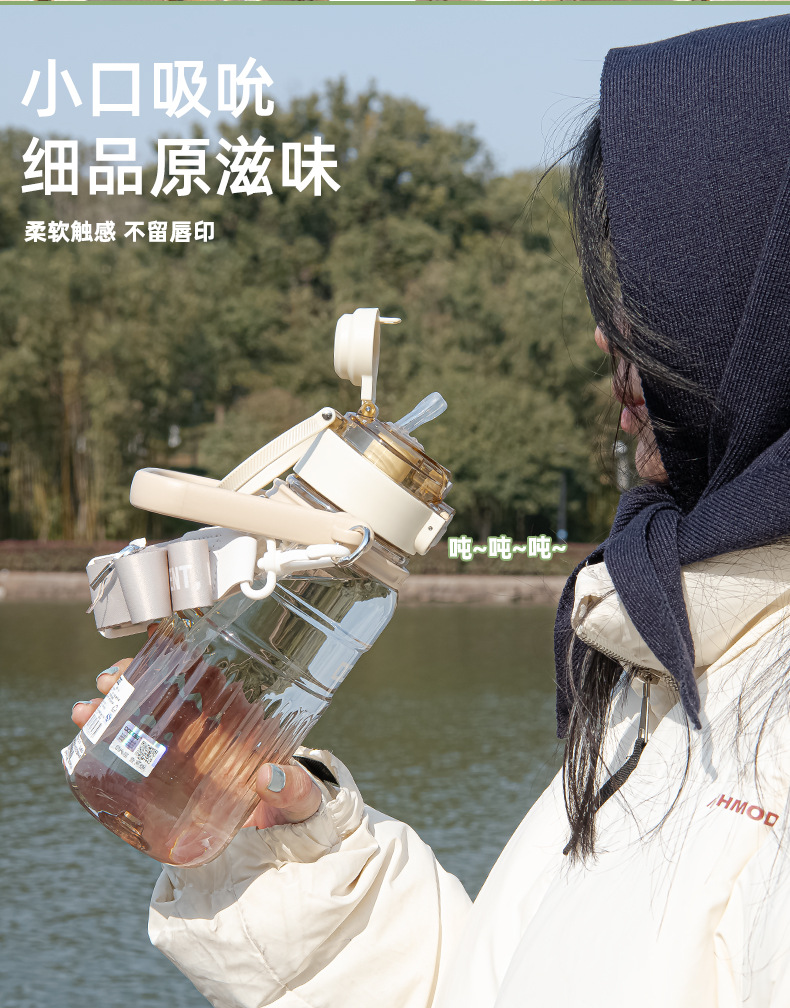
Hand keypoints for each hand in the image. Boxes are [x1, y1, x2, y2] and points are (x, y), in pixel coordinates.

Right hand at [71, 653, 322, 830]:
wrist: (280, 857)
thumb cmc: (295, 817)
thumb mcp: (302, 804)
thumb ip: (297, 794)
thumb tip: (271, 777)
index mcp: (246, 723)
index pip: (213, 678)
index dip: (184, 655)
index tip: (155, 641)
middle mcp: (212, 732)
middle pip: (168, 693)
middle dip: (134, 679)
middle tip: (108, 681)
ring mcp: (187, 756)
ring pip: (145, 720)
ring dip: (112, 708)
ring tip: (86, 710)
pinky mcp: (167, 784)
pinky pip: (134, 754)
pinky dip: (107, 741)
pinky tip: (85, 734)